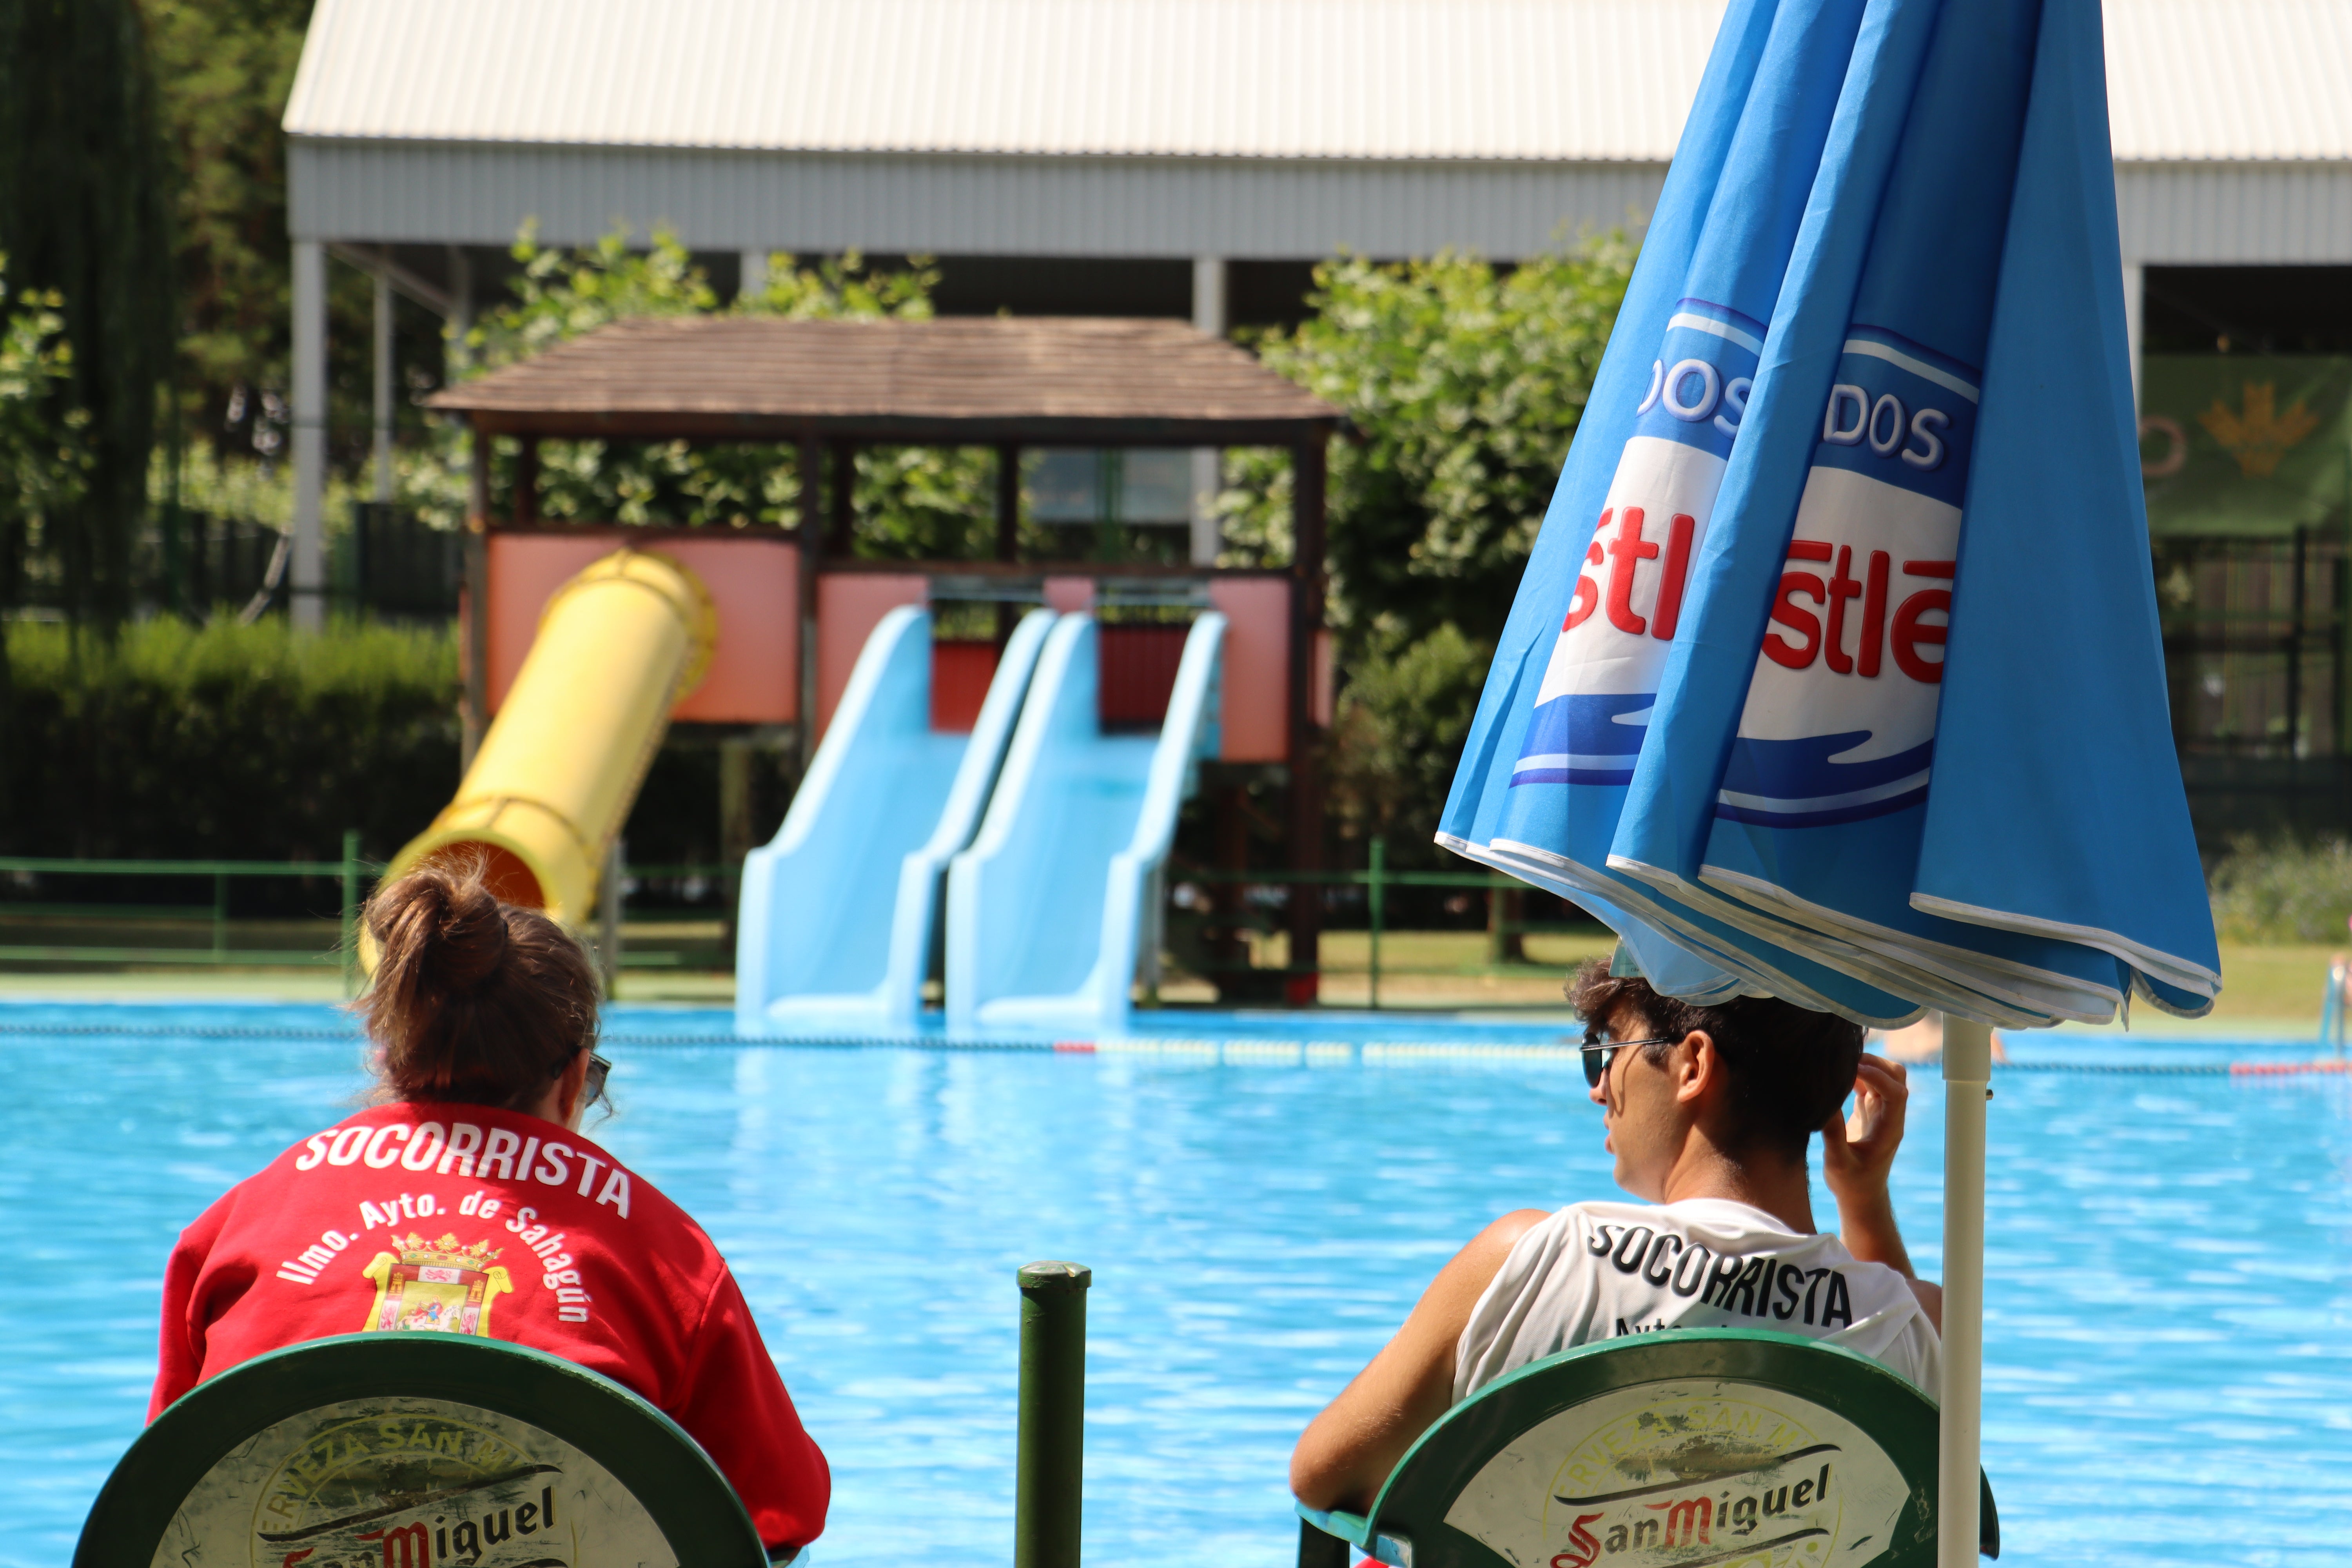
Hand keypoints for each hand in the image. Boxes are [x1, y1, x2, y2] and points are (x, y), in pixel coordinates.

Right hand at [1820, 1054, 1908, 1209]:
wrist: (1860, 1195)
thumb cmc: (1851, 1183)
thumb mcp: (1838, 1163)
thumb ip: (1833, 1134)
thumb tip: (1825, 1104)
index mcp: (1890, 1128)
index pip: (1896, 1093)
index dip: (1878, 1076)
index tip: (1853, 1070)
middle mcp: (1890, 1116)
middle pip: (1896, 1077)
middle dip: (1874, 1063)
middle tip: (1845, 1061)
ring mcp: (1881, 1111)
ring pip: (1883, 1076)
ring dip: (1866, 1066)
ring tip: (1838, 1065)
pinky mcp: (1869, 1111)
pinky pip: (1868, 1083)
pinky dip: (1856, 1074)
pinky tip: (1836, 1077)